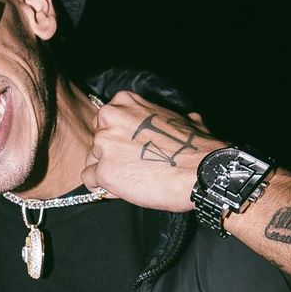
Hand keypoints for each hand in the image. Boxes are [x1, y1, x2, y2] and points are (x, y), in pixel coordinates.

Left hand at [81, 91, 224, 210]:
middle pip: (96, 141)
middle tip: (133, 166)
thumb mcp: (181, 118)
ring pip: (92, 161)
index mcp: (124, 102)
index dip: (118, 140)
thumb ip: (165, 118)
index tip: (132, 149)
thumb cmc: (195, 146)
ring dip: (107, 172)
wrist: (199, 171)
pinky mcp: (104, 171)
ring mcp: (104, 144)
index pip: (106, 122)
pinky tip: (124, 189)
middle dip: (110, 155)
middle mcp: (109, 119)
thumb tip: (187, 120)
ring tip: (132, 179)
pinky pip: (91, 181)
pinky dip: (104, 187)